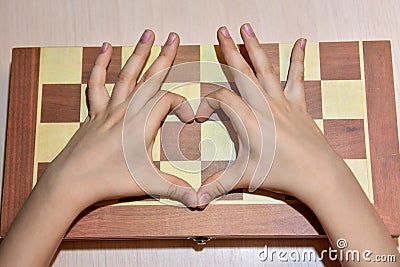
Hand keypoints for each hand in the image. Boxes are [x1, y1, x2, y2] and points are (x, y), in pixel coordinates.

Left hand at [40, 30, 196, 207]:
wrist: (71, 182)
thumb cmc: (108, 182)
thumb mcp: (147, 185)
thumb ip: (175, 189)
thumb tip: (199, 201)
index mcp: (141, 125)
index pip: (168, 101)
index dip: (183, 105)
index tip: (189, 120)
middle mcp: (126, 111)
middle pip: (149, 78)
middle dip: (164, 56)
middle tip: (173, 36)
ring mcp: (108, 109)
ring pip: (126, 75)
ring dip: (138, 54)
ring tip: (147, 34)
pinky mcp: (94, 113)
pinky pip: (97, 84)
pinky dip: (99, 64)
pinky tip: (104, 48)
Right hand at [195, 24, 347, 206]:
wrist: (318, 174)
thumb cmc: (282, 175)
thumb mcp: (245, 177)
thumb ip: (218, 185)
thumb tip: (197, 201)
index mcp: (249, 119)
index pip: (221, 98)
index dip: (207, 102)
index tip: (201, 116)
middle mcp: (264, 105)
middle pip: (243, 72)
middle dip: (230, 50)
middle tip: (221, 30)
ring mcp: (282, 102)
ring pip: (265, 68)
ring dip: (255, 47)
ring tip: (246, 27)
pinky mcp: (297, 104)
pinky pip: (296, 78)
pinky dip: (298, 59)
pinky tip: (301, 43)